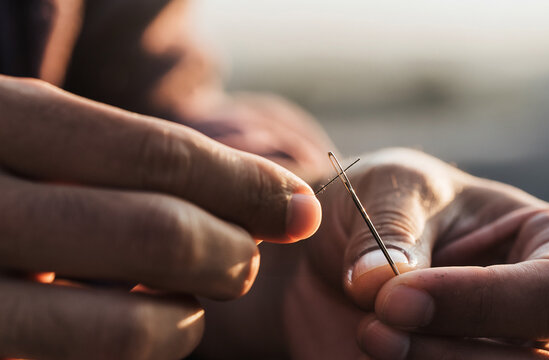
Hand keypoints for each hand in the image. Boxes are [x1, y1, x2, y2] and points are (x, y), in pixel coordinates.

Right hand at [0, 76, 320, 358]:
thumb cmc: (1, 175)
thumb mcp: (45, 139)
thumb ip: (143, 162)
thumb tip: (282, 198)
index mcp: (2, 122)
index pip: (158, 156)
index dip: (247, 185)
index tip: (302, 206)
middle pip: (157, 234)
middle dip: (230, 252)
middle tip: (242, 258)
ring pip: (130, 325)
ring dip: (188, 317)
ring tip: (188, 297)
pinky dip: (139, 346)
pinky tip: (137, 322)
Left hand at [286, 148, 548, 358]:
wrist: (359, 242)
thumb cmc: (401, 202)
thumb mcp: (396, 188)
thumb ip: (393, 231)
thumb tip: (378, 282)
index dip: (480, 300)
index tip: (398, 298)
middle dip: (453, 352)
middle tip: (376, 331)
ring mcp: (521, 355)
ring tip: (371, 336)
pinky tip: (371, 355)